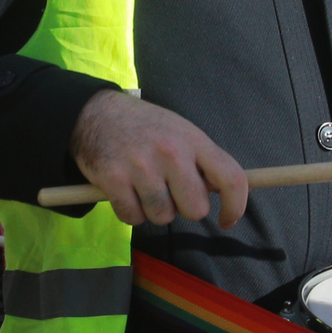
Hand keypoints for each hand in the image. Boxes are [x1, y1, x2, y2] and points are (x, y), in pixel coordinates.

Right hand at [71, 91, 248, 228]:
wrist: (96, 112)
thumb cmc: (144, 128)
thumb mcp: (180, 131)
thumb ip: (201, 161)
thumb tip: (222, 195)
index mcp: (193, 139)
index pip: (231, 178)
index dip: (235, 207)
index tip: (227, 220)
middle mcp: (171, 152)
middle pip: (195, 209)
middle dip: (183, 208)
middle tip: (169, 192)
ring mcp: (141, 166)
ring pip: (162, 217)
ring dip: (153, 210)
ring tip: (143, 187)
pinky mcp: (113, 178)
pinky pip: (132, 217)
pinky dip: (129, 212)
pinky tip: (124, 191)